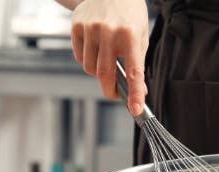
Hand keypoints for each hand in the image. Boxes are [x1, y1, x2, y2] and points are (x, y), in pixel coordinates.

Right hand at [70, 0, 148, 115]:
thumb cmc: (130, 14)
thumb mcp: (141, 34)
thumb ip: (139, 63)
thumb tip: (140, 92)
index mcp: (131, 35)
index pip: (134, 71)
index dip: (135, 93)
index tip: (135, 109)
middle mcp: (109, 32)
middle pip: (105, 74)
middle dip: (111, 90)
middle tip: (116, 94)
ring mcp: (90, 28)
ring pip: (90, 68)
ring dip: (99, 73)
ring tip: (107, 61)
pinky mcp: (77, 26)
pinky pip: (80, 57)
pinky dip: (88, 61)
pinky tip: (96, 49)